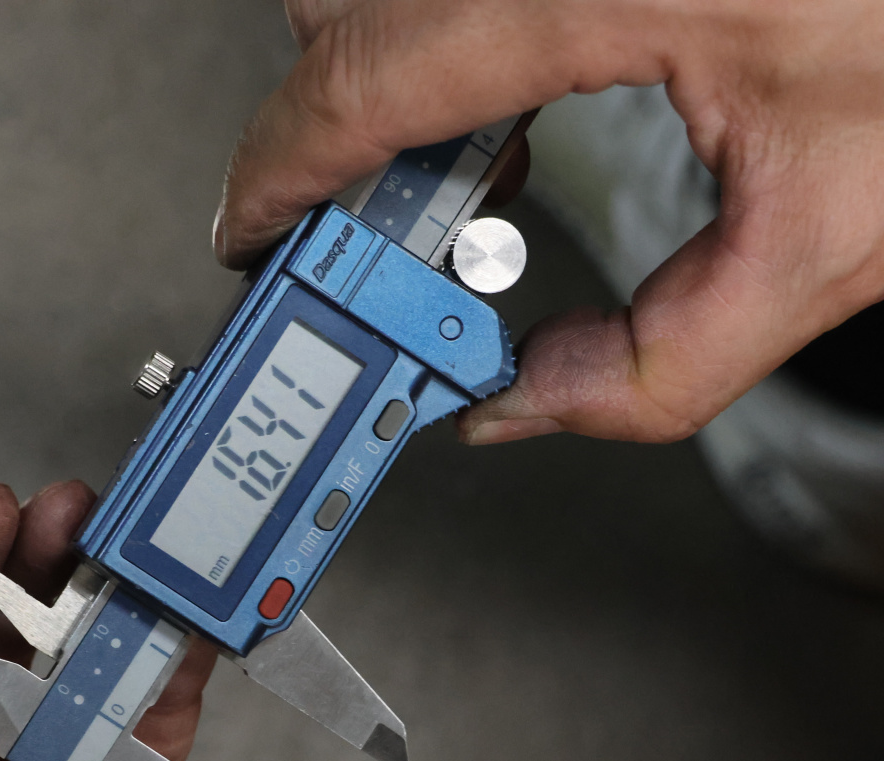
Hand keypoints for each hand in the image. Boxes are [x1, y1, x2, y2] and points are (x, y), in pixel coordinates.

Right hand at [213, 0, 883, 443]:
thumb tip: (528, 403)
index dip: (281, 172)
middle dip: (329, 128)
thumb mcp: (838, 229)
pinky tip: (519, 78)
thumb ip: (667, 360)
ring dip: (382, 66)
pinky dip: (437, 21)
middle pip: (340, 6)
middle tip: (389, 232)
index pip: (362, 81)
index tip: (254, 236)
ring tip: (467, 161)